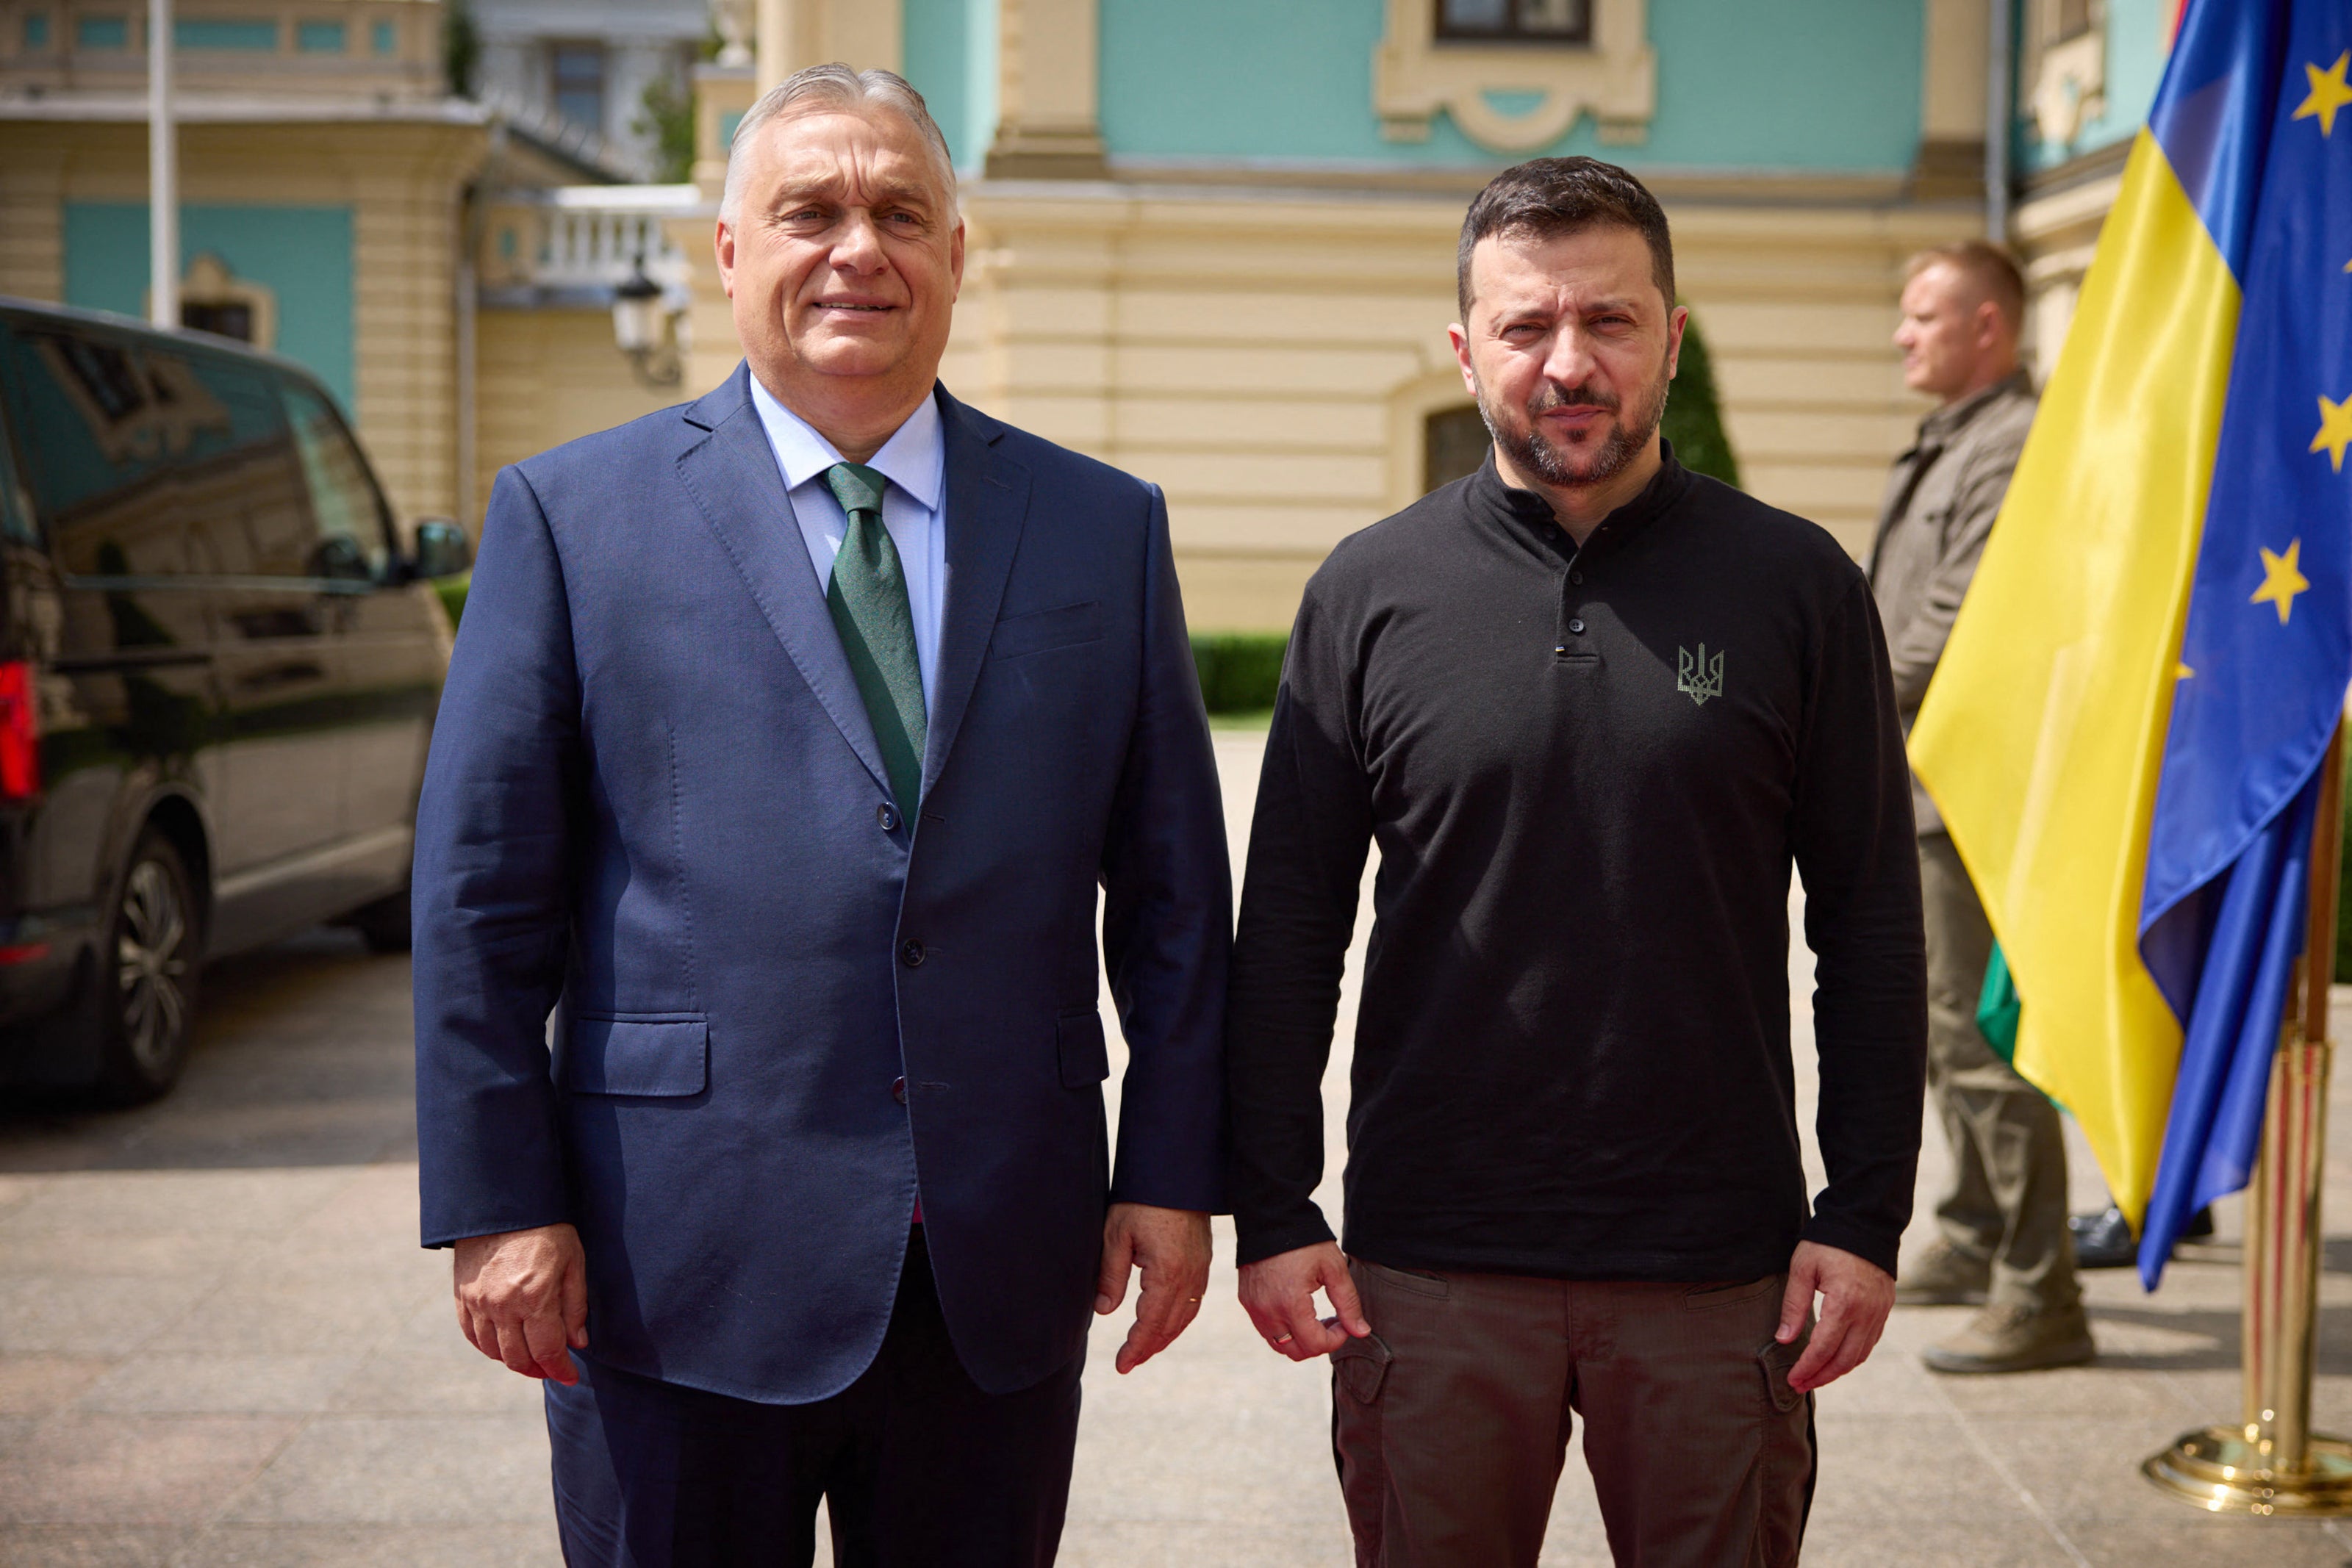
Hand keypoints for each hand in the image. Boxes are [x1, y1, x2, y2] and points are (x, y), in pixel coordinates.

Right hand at [453, 1222, 588, 1384]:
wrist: (503, 1202)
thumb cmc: (547, 1229)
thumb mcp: (573, 1262)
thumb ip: (575, 1306)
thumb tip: (577, 1343)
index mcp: (535, 1298)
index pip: (547, 1351)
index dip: (560, 1369)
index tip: (570, 1376)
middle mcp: (502, 1306)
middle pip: (518, 1358)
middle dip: (538, 1369)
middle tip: (551, 1369)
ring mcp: (478, 1302)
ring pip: (493, 1351)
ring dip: (514, 1361)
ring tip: (531, 1359)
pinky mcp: (462, 1295)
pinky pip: (472, 1335)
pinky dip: (488, 1348)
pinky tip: (503, 1346)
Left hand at [1095, 1203, 1211, 1374]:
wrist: (1176, 1172)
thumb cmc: (1142, 1200)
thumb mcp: (1116, 1235)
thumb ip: (1111, 1276)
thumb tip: (1104, 1311)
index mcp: (1167, 1273)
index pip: (1151, 1323)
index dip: (1136, 1347)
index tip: (1121, 1365)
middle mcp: (1189, 1276)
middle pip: (1171, 1325)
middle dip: (1149, 1348)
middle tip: (1128, 1363)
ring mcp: (1200, 1269)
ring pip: (1186, 1316)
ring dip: (1166, 1337)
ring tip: (1145, 1350)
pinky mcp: (1203, 1261)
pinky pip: (1194, 1301)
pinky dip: (1180, 1319)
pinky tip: (1167, 1323)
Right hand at [1237, 1240, 1369, 1360]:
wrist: (1270, 1218)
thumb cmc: (1306, 1242)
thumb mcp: (1334, 1268)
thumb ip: (1348, 1303)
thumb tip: (1361, 1332)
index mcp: (1290, 1303)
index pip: (1314, 1344)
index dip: (1335, 1340)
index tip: (1343, 1323)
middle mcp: (1267, 1311)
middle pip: (1295, 1352)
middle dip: (1317, 1344)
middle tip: (1331, 1323)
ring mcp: (1254, 1307)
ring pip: (1278, 1344)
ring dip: (1299, 1339)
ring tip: (1314, 1317)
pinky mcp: (1246, 1301)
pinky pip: (1265, 1329)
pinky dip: (1283, 1329)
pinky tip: (1297, 1309)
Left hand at [1777, 1239, 1892, 1392]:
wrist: (1865, 1225)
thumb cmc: (1828, 1243)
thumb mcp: (1803, 1269)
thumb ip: (1794, 1305)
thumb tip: (1784, 1339)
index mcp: (1844, 1303)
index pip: (1824, 1348)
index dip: (1807, 1368)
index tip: (1793, 1380)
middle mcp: (1866, 1313)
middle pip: (1844, 1360)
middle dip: (1820, 1376)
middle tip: (1799, 1385)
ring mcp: (1879, 1313)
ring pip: (1859, 1355)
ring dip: (1837, 1371)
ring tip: (1815, 1376)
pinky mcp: (1884, 1310)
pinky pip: (1870, 1343)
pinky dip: (1852, 1357)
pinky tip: (1836, 1359)